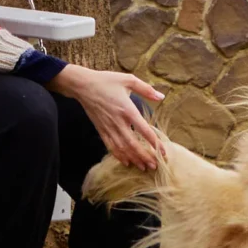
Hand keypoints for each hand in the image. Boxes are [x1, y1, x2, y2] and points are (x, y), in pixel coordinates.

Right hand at [49, 64, 167, 169]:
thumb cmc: (107, 81)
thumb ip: (146, 89)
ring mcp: (108, 127)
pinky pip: (110, 146)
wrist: (83, 85)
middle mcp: (118, 121)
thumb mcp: (128, 80)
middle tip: (155, 166)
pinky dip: (119, 156)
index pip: (144, 130)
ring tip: (144, 167)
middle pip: (133, 144)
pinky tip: (127, 162)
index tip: (163, 152)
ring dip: (133, 159)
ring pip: (122, 148)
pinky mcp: (101, 130)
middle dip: (145, 157)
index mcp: (127, 109)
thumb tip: (162, 96)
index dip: (155, 142)